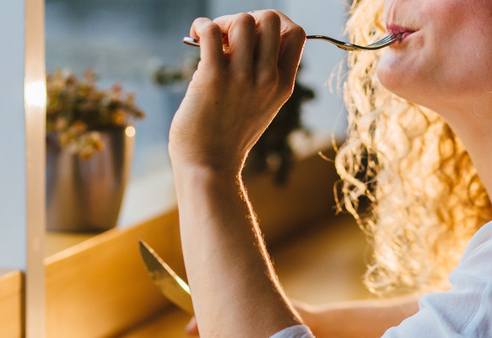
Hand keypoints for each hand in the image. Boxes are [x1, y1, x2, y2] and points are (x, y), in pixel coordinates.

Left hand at [168, 10, 305, 174]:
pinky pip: (210, 31)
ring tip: (210, 40)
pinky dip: (202, 25)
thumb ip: (264, 74)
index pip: (296, 33)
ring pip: (242, 21)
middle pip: (269, 19)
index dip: (274, 24)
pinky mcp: (212, 78)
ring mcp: (242, 78)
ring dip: (222, 22)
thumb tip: (244, 34)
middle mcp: (268, 79)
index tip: (254, 36)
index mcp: (284, 85)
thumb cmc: (229, 135)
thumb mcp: (263, 105)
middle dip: (247, 18)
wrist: (209, 166)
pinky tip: (196, 36)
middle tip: (229, 39)